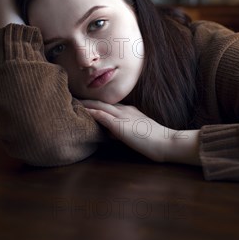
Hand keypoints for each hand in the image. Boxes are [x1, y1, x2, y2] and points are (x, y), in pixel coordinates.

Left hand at [81, 100, 200, 165]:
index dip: (95, 103)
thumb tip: (109, 133)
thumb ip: (123, 131)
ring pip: (100, 106)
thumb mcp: (137, 134)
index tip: (83, 102)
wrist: (166, 142)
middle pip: (101, 102)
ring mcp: (123, 116)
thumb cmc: (155, 142)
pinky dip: (91, 112)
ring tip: (71, 100)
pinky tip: (81, 110)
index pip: (108, 106)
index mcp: (129, 112)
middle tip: (71, 97)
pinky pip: (103, 116)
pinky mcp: (121, 125)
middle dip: (86, 100)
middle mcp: (125, 110)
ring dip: (85, 103)